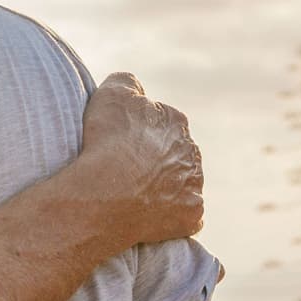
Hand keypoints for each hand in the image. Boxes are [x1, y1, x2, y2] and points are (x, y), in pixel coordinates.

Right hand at [78, 73, 204, 245]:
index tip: (116, 144)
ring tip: (131, 197)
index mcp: (175, 121)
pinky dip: (169, 218)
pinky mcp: (191, 215)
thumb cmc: (106, 142)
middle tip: (123, 172)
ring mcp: (194, 185)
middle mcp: (191, 152)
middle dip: (155, 161)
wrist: (106, 191)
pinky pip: (184, 217)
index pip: (160, 123)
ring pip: (181, 185)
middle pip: (174, 154)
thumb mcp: (111, 93)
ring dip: (163, 189)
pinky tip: (146, 218)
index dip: (137, 133)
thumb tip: (134, 86)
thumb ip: (126, 82)